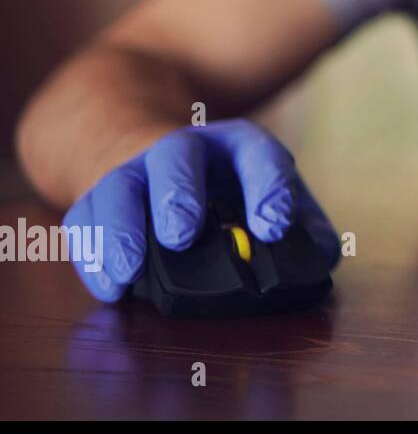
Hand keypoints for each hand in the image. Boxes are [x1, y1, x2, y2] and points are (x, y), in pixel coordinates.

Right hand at [61, 119, 340, 301]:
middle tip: (182, 235)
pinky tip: (111, 287)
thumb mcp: (278, 202)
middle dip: (178, 195)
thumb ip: (308, 231)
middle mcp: (185, 150)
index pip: (257, 153)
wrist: (160, 160)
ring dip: (122, 227)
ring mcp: (135, 170)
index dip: (267, 186)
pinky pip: (83, 217)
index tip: (273, 227)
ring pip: (120, 185)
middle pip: (177, 156)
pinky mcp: (96, 196)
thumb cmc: (234, 192)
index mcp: (239, 146)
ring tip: (131, 269)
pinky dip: (91, 253)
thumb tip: (317, 261)